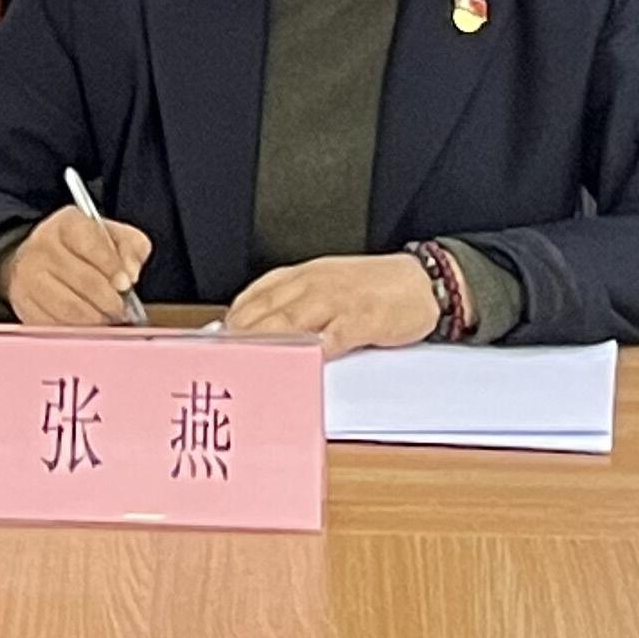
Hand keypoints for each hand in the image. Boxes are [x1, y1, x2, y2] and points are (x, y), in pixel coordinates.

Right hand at [0, 203, 151, 327]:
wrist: (41, 260)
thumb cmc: (83, 249)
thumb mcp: (112, 236)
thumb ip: (131, 247)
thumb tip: (131, 273)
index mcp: (66, 223)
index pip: (91, 243)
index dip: (112, 266)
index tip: (126, 283)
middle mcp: (42, 246)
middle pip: (84, 280)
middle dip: (110, 300)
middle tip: (121, 308)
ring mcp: (28, 276)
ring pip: (71, 308)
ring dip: (96, 318)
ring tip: (106, 317)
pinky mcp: (24, 304)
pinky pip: (56, 325)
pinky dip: (78, 331)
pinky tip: (87, 325)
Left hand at [226, 252, 442, 353]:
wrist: (420, 280)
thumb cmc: (372, 287)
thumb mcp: (328, 283)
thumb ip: (297, 300)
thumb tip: (261, 325)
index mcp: (305, 276)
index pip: (260, 293)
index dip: (236, 316)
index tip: (218, 336)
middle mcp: (316, 285)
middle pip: (270, 310)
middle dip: (244, 334)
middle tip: (225, 356)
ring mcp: (339, 301)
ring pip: (294, 321)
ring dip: (267, 342)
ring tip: (249, 361)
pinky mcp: (363, 320)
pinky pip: (334, 335)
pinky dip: (315, 348)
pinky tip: (300, 362)